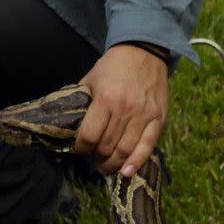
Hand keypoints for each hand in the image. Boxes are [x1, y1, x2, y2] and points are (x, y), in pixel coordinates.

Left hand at [73, 45, 170, 176]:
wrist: (143, 51)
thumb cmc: (113, 67)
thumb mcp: (90, 79)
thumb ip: (80, 102)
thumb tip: (65, 124)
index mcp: (105, 98)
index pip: (90, 135)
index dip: (81, 148)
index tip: (79, 150)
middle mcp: (125, 109)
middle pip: (106, 146)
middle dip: (95, 157)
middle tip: (91, 159)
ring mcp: (143, 114)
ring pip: (125, 150)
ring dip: (112, 164)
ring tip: (105, 168)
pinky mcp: (158, 118)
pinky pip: (147, 146)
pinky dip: (136, 163)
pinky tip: (126, 173)